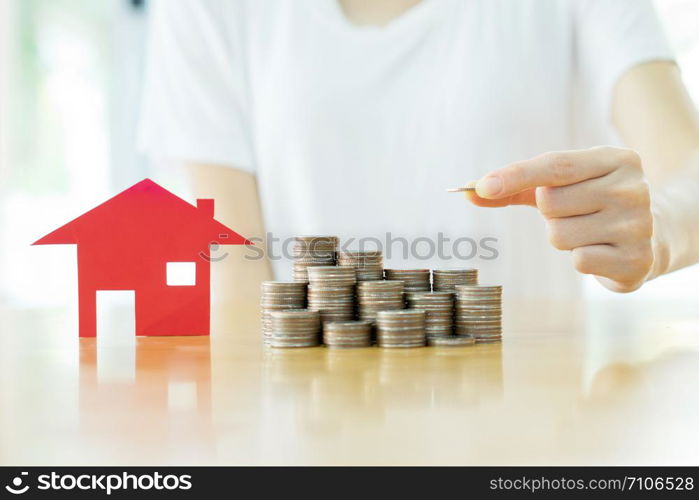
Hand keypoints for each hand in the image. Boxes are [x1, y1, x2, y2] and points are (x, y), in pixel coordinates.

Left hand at [466, 147, 657, 292]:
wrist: (652, 237)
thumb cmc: (591, 203)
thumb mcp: (560, 186)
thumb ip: (515, 187)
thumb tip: (468, 191)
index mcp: (615, 159)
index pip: (555, 165)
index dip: (515, 175)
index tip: (482, 187)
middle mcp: (632, 187)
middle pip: (550, 203)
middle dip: (551, 214)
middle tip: (576, 214)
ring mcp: (638, 224)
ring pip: (559, 235)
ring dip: (563, 238)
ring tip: (589, 233)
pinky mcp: (637, 259)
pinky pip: (578, 260)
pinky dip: (581, 258)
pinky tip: (602, 251)